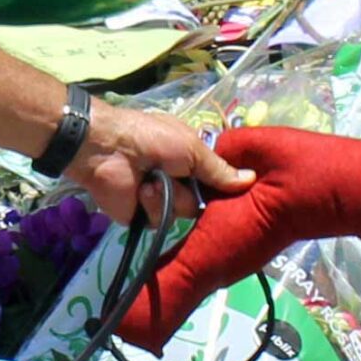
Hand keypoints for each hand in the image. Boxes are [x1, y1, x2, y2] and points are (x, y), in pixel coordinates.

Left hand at [65, 102, 250, 227]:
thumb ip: (218, 169)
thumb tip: (251, 180)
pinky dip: (153, 204)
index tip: (243, 195)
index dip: (227, 188)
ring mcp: (162, 200)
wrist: (109, 149)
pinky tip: (142, 190)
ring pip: (184, 212)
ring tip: (153, 178)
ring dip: (171, 194)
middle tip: (189, 183)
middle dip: (199, 193)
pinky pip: (161, 221)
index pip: (217, 181)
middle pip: (205, 203)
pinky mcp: (144, 216)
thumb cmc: (152, 139)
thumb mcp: (192, 148)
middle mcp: (180, 182)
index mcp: (192, 161)